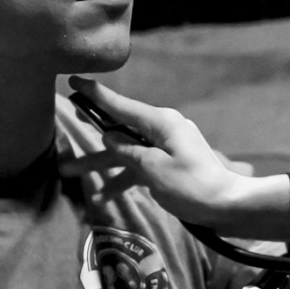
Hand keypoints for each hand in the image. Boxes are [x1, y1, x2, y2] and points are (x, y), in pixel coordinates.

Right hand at [57, 77, 257, 225]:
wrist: (228, 207)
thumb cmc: (193, 186)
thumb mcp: (154, 169)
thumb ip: (128, 152)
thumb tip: (109, 138)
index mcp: (161, 123)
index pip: (121, 106)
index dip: (95, 96)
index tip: (74, 81)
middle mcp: (162, 130)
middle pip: (118, 132)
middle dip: (89, 143)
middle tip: (61, 143)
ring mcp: (165, 148)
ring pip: (125, 153)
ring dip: (100, 165)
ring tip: (69, 173)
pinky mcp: (168, 165)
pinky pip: (138, 167)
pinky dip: (122, 179)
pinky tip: (103, 196)